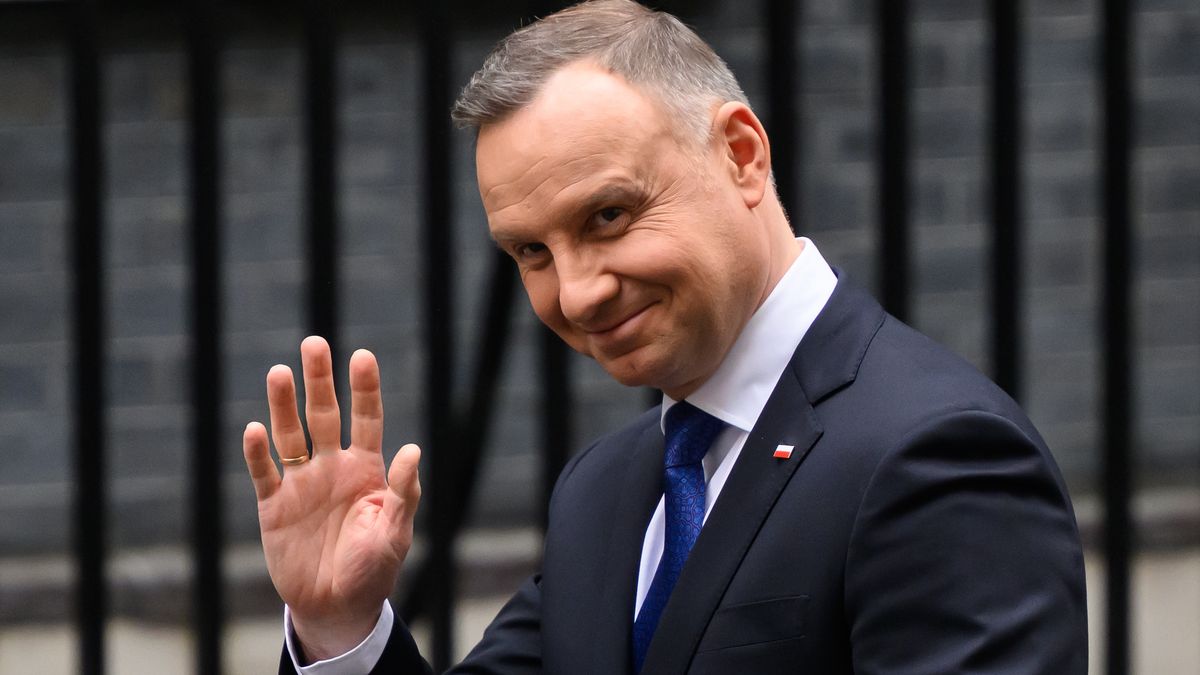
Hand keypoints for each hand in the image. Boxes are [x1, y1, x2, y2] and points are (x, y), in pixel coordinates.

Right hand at [242, 336, 421, 660]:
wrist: (336, 606)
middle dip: (319, 380)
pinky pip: (264, 473)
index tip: (363, 356)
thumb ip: (403, 494)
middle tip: (314, 343)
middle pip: (323, 415)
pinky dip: (259, 453)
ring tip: (280, 372)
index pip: (367, 419)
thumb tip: (412, 451)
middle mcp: (332, 467)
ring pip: (290, 435)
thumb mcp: (395, 533)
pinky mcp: (273, 506)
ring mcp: (301, 484)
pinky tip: (256, 429)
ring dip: (283, 405)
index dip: (364, 389)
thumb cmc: (373, 569)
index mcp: (366, 469)